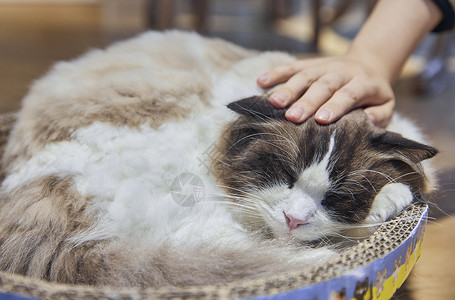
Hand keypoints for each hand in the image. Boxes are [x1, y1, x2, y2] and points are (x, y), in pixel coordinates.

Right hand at [256, 55, 394, 127]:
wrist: (367, 63)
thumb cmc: (373, 94)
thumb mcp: (386, 105)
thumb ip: (379, 116)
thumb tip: (366, 121)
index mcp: (363, 83)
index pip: (348, 94)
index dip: (335, 106)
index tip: (321, 120)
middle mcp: (341, 71)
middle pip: (323, 85)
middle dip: (307, 101)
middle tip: (293, 117)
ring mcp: (323, 66)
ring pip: (305, 75)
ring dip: (288, 89)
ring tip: (274, 103)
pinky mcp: (309, 63)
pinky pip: (291, 67)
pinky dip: (276, 73)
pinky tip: (261, 82)